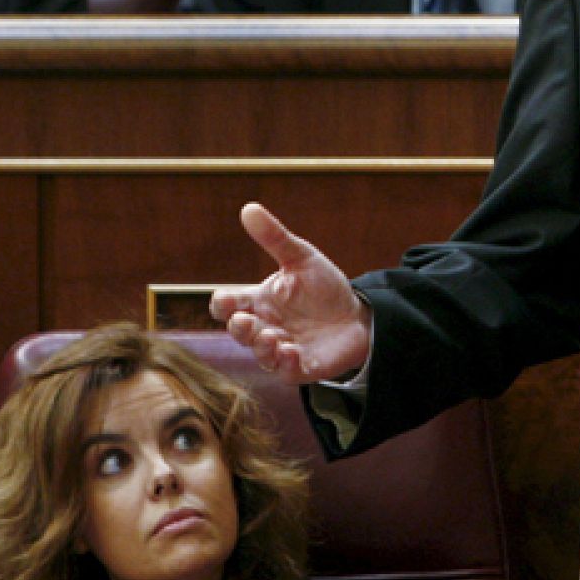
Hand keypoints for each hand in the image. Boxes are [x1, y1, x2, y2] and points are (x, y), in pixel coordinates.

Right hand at [210, 202, 372, 383]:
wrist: (357, 314)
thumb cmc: (323, 287)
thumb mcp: (301, 258)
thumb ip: (274, 238)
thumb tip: (249, 208)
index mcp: (258, 301)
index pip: (227, 305)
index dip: (222, 304)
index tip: (227, 300)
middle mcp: (264, 326)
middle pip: (239, 331)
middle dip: (238, 328)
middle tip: (244, 320)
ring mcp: (280, 349)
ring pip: (260, 354)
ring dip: (261, 347)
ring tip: (270, 337)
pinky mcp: (300, 367)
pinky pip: (285, 371)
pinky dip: (285, 363)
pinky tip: (291, 351)